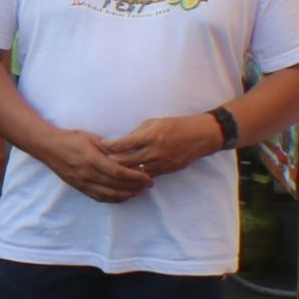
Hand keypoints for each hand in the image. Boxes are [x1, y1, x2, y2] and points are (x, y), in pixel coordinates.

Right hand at [35, 127, 154, 203]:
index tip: (147, 177)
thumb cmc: (71, 139)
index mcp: (93, 160)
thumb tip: (126, 153)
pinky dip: (113, 199)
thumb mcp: (91, 138)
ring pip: (109, 195)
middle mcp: (88, 174)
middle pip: (117, 186)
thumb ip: (108, 147)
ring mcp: (83, 183)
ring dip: (126, 195)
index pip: (119, 173)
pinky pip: (99, 197)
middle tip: (149, 185)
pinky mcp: (79, 187)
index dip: (135, 177)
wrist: (49, 147)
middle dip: (135, 187)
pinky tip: (123, 197)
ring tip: (139, 192)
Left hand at [101, 114, 225, 181]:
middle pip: (125, 160)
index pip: (123, 144)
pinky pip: (146, 176)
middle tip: (98, 160)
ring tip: (108, 170)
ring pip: (134, 171)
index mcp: (150, 136)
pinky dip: (135, 176)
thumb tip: (121, 142)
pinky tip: (126, 177)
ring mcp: (161, 163)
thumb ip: (137, 132)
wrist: (201, 136)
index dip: (109, 146)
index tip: (100, 145)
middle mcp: (154, 151)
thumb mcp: (154, 122)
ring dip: (121, 171)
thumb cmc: (176, 125)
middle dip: (110, 161)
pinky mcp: (166, 171)